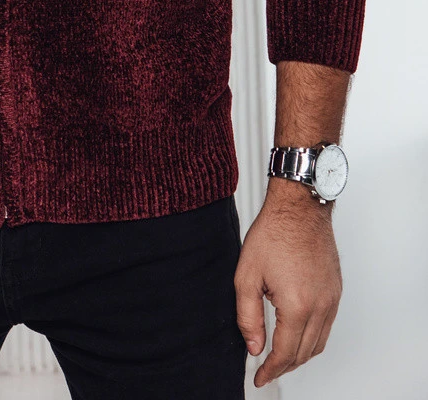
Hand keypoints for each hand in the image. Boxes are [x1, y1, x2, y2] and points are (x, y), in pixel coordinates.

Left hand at [233, 184, 342, 387]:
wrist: (299, 208)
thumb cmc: (273, 233)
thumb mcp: (247, 275)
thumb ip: (248, 316)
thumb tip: (254, 346)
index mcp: (297, 305)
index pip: (285, 353)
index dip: (270, 370)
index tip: (259, 377)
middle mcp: (320, 306)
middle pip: (304, 353)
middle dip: (284, 366)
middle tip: (266, 369)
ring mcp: (332, 299)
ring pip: (319, 343)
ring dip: (299, 355)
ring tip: (279, 356)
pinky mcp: (336, 291)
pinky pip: (327, 326)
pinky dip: (312, 338)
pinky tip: (297, 334)